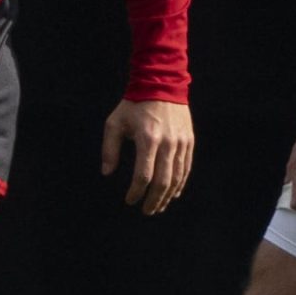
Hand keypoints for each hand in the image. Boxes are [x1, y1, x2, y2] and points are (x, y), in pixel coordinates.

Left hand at [102, 97, 194, 214]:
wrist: (161, 83)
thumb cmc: (134, 105)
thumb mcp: (115, 123)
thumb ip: (110, 149)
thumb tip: (107, 173)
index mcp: (148, 139)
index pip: (143, 175)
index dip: (136, 192)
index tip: (129, 200)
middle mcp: (167, 143)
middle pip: (163, 181)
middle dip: (154, 200)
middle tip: (146, 211)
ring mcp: (180, 142)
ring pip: (177, 178)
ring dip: (167, 196)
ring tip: (158, 207)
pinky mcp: (188, 141)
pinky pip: (186, 168)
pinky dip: (180, 184)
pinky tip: (173, 194)